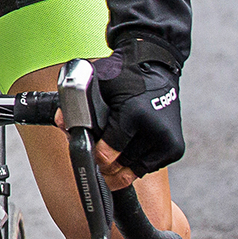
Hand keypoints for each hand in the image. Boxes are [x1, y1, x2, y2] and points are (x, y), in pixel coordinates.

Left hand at [89, 44, 183, 181]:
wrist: (157, 67)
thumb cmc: (125, 73)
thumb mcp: (97, 81)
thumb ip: (77, 101)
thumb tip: (62, 122)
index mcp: (134, 114)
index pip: (106, 154)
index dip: (93, 158)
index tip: (89, 153)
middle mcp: (154, 130)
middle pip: (119, 166)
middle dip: (104, 164)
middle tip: (97, 154)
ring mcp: (167, 142)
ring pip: (133, 171)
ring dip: (119, 167)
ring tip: (111, 152)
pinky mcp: (175, 149)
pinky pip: (146, 168)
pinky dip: (135, 163)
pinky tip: (129, 148)